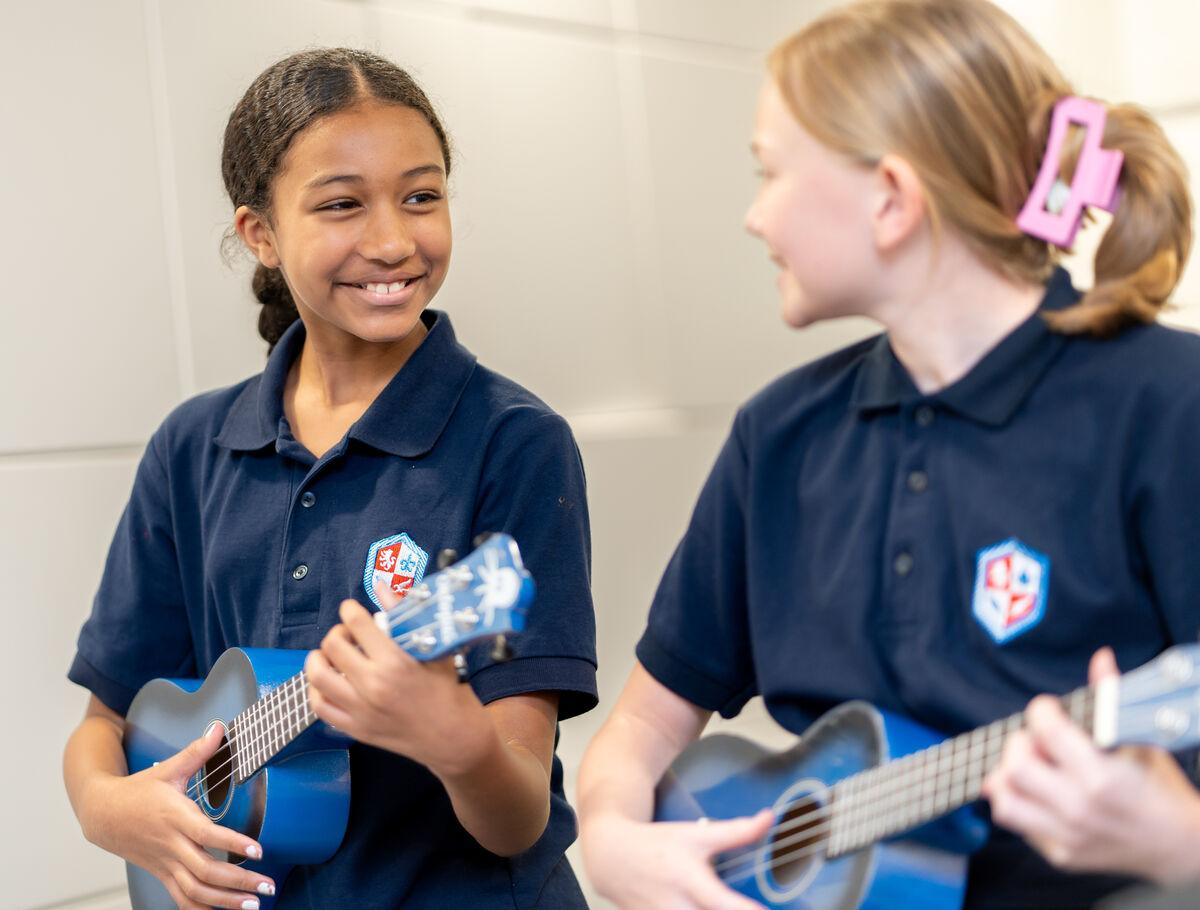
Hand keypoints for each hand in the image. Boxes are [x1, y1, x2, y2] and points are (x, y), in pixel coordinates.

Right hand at [79, 723, 275, 908]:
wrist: (102, 815)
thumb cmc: (138, 791)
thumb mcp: (168, 769)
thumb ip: (197, 752)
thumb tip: (219, 728)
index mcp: (175, 817)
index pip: (207, 834)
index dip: (232, 843)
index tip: (257, 851)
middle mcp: (171, 845)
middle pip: (205, 871)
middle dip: (238, 882)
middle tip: (267, 887)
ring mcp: (166, 864)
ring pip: (195, 891)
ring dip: (225, 902)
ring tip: (253, 905)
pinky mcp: (162, 874)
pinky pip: (181, 899)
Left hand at [305, 599, 493, 776]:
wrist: (451, 736)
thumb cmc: (445, 689)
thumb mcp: (431, 648)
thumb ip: (403, 615)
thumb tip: (382, 586)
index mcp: (395, 662)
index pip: (357, 624)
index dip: (349, 610)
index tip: (351, 609)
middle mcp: (373, 685)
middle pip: (332, 646)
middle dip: (337, 632)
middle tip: (348, 634)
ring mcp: (360, 710)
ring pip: (317, 676)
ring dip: (318, 658)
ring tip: (330, 655)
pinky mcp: (354, 728)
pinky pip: (319, 705)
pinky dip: (317, 689)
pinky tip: (329, 680)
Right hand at [581, 810, 773, 909]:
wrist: (611, 856)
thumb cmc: (658, 844)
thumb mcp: (697, 835)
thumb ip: (736, 832)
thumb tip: (769, 819)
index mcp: (691, 882)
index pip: (726, 906)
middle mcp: (677, 908)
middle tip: (753, 909)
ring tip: (727, 906)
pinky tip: (704, 909)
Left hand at [982, 647, 1199, 883]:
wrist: (1181, 847)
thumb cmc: (1160, 790)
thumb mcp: (1142, 742)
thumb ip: (1111, 698)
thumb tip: (1100, 659)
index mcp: (1101, 777)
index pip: (1045, 732)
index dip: (1041, 710)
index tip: (1048, 709)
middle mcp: (1079, 808)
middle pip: (1015, 767)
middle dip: (1019, 744)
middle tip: (1036, 741)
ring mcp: (1067, 835)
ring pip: (1004, 801)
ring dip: (1008, 778)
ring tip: (1029, 768)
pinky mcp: (1060, 854)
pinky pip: (1017, 826)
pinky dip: (1020, 803)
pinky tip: (1038, 793)